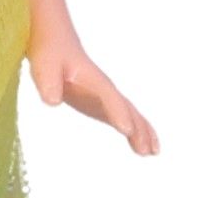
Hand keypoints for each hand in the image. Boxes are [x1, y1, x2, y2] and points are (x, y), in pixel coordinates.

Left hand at [28, 26, 157, 154]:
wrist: (58, 44)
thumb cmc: (50, 54)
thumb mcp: (44, 66)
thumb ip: (48, 83)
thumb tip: (52, 102)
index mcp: (93, 80)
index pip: (109, 98)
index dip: (118, 113)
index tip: (127, 130)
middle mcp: (106, 89)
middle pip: (127, 109)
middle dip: (137, 128)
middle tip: (145, 150)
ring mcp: (107, 97)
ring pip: (131, 114)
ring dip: (143, 132)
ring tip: (153, 153)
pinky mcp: (103, 105)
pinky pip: (125, 118)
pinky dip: (136, 132)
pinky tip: (142, 149)